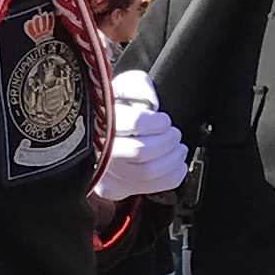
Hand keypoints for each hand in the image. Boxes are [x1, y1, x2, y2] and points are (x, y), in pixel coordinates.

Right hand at [93, 66, 185, 202]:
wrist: (96, 133)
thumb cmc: (115, 108)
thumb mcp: (124, 86)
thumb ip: (139, 87)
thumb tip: (152, 104)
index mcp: (102, 120)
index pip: (135, 124)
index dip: (157, 123)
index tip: (164, 120)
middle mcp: (101, 149)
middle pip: (141, 151)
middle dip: (167, 141)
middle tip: (174, 133)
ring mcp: (106, 172)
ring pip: (147, 171)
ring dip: (172, 159)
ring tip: (178, 148)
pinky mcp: (115, 187)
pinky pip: (152, 187)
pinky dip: (173, 176)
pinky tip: (177, 164)